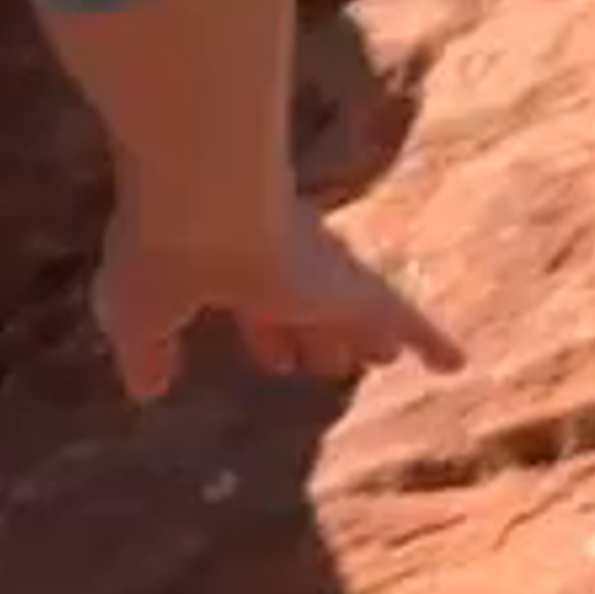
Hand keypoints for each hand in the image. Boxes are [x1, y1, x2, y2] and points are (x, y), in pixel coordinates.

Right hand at [95, 193, 460, 403]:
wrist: (203, 204)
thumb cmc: (160, 257)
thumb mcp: (137, 315)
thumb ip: (146, 352)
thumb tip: (146, 389)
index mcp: (222, 268)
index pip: (250, 304)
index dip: (263, 333)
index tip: (275, 358)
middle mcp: (275, 262)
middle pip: (305, 305)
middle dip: (315, 334)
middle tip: (332, 363)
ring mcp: (318, 271)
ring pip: (349, 310)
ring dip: (363, 337)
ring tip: (380, 360)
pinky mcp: (351, 286)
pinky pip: (403, 318)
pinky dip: (430, 341)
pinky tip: (457, 366)